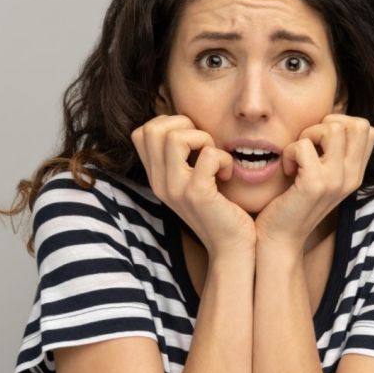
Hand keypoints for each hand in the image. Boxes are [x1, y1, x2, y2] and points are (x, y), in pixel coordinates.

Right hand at [131, 115, 256, 257]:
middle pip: (153, 129)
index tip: (192, 141)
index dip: (168, 124)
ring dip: (204, 139)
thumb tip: (187, 124)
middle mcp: (160, 183)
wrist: (231, 248)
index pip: (142, 132)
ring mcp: (176, 189)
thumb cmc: (219, 209)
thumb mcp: (192, 181)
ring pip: (175, 137)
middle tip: (203, 145)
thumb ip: (183, 157)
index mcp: (157, 177)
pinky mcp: (198, 195)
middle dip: (184, 124)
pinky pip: (208, 155)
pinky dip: (224, 158)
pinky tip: (227, 174)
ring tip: (215, 159)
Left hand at [254, 114, 373, 253]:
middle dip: (326, 124)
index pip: (368, 129)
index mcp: (355, 174)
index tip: (319, 142)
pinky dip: (289, 151)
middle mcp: (352, 177)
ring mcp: (335, 181)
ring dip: (307, 135)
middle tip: (308, 145)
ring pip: (333, 128)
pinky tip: (287, 169)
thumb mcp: (322, 177)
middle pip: (358, 124)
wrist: (280, 241)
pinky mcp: (314, 185)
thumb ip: (332, 154)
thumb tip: (329, 122)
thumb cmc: (293, 203)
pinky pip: (303, 145)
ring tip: (297, 157)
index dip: (341, 123)